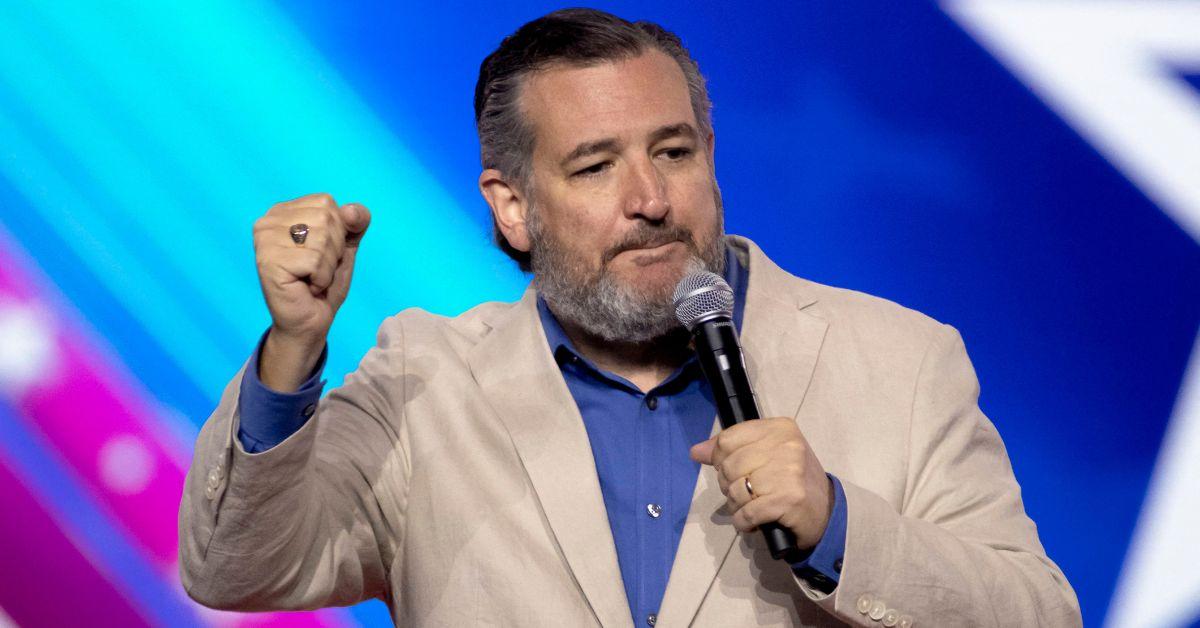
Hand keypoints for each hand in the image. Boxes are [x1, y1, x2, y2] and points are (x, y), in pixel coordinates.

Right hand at [251, 193, 369, 389]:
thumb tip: (353, 211)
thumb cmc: (323, 283)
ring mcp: (264, 241)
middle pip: (326, 218)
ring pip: (322, 238)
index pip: (327, 202)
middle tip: (317, 269)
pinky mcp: (268, 262)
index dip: (338, 231)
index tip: (321, 252)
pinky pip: (315, 261)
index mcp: (283, 211)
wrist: (309, 322)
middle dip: (334, 249)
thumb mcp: (345, 246)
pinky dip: (320, 278)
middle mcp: (268, 221)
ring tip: (312, 278)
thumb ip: (354, 222)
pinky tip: (306, 286)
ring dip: (327, 266)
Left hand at [689, 417, 833, 548]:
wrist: (827, 512)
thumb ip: (731, 450)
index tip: (732, 471)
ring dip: (736, 506)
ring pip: (735, 491)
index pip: (728, 439)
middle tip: (746, 493)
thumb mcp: (766, 455)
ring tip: (752, 507)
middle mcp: (786, 446)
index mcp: (780, 428)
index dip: (720, 459)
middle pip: (729, 466)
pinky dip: (743, 522)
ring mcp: (788, 473)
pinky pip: (746, 513)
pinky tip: (753, 522)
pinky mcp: (788, 500)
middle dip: (728, 485)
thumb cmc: (792, 480)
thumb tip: (697, 451)